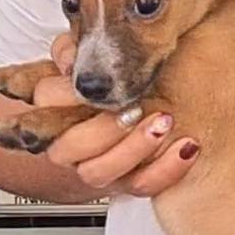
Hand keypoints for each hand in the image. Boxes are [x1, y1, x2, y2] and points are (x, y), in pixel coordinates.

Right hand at [35, 33, 198, 195]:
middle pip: (71, 147)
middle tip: (136, 108)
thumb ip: (72, 49)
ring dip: (134, 148)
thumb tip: (69, 58)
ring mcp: (102, 168)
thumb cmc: (129, 77)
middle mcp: (75, 146)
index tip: (96, 82)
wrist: (165, 108)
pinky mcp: (131, 182)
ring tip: (164, 122)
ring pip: (101, 172)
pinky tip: (188, 145)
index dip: (64, 96)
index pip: (47, 105)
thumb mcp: (99, 54)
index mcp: (60, 110)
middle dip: (104, 129)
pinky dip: (167, 168)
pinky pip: (144, 185)